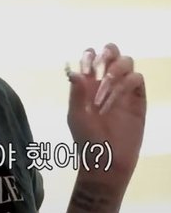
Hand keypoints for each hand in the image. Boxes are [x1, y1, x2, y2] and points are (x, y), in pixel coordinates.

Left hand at [67, 43, 145, 181]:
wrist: (105, 160)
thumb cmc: (86, 137)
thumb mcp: (76, 115)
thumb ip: (76, 94)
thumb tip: (74, 72)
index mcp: (89, 81)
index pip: (91, 56)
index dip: (89, 55)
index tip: (86, 69)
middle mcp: (106, 80)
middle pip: (112, 52)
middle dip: (107, 53)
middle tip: (99, 69)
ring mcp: (123, 88)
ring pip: (127, 62)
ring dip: (116, 69)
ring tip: (106, 87)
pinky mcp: (138, 100)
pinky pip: (137, 80)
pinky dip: (126, 84)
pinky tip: (115, 99)